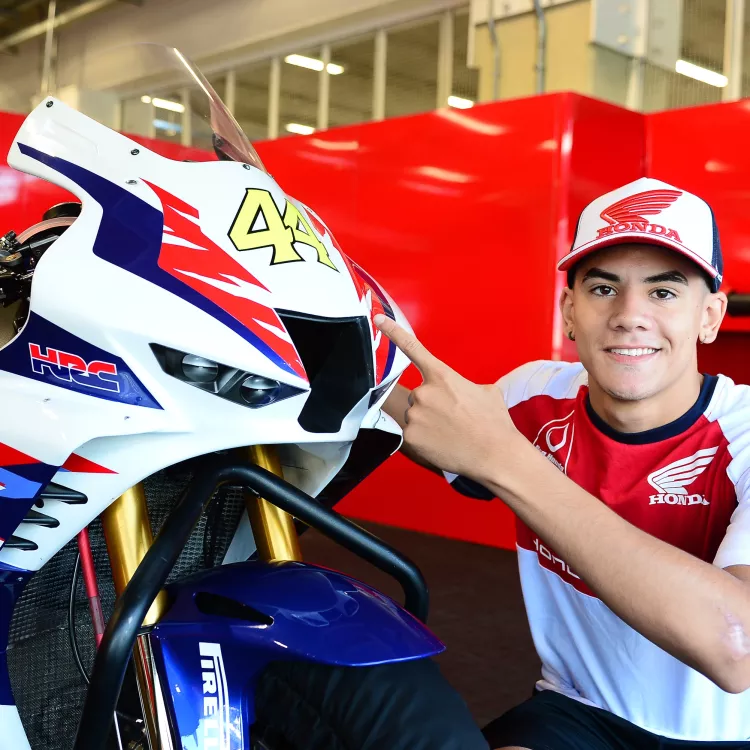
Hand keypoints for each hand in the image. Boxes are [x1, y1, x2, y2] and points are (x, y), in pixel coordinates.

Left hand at [374, 314, 518, 481]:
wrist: (495, 454)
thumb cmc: (494, 422)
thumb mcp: (485, 391)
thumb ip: (464, 385)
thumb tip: (460, 391)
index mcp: (441, 376)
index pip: (412, 347)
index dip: (392, 331)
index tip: (378, 319)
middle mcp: (423, 392)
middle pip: (419, 396)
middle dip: (432, 405)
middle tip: (454, 419)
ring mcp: (414, 415)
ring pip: (415, 415)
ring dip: (428, 422)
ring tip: (451, 433)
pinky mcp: (410, 436)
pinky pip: (412, 434)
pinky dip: (425, 439)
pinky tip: (442, 443)